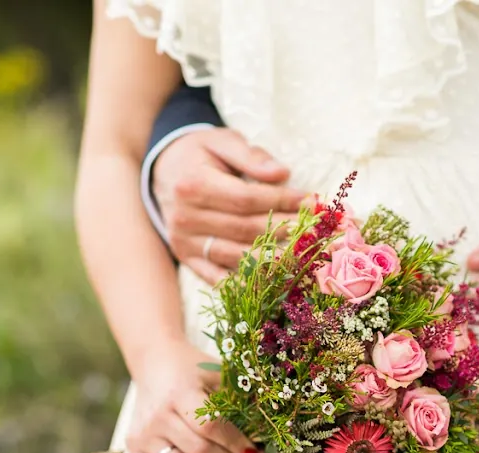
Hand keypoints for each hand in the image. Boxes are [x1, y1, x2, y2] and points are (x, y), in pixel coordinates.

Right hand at [127, 343, 255, 452]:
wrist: (155, 362)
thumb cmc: (193, 370)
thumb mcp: (218, 374)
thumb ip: (241, 398)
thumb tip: (267, 428)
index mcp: (180, 393)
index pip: (210, 426)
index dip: (235, 443)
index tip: (252, 451)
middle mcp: (158, 416)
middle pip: (198, 452)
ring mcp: (143, 434)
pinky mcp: (133, 447)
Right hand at [153, 128, 307, 284]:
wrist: (164, 171)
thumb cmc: (201, 154)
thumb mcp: (222, 142)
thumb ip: (251, 157)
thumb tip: (282, 173)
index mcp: (194, 184)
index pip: (246, 199)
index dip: (281, 202)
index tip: (311, 202)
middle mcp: (185, 217)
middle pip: (244, 229)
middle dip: (284, 230)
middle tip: (314, 230)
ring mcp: (184, 242)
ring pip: (234, 256)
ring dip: (271, 260)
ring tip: (302, 257)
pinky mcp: (186, 258)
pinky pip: (215, 277)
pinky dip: (242, 284)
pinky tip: (269, 285)